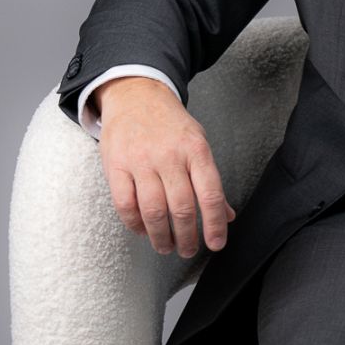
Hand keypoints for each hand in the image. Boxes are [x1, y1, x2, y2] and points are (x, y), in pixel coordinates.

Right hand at [94, 76, 235, 257]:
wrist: (135, 94)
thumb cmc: (169, 124)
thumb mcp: (198, 143)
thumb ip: (210, 181)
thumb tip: (227, 215)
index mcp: (196, 150)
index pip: (210, 194)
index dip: (214, 224)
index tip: (216, 244)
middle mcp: (169, 156)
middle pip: (181, 207)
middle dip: (187, 237)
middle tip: (188, 250)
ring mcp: (141, 161)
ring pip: (153, 210)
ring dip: (161, 236)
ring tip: (166, 247)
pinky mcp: (116, 165)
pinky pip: (125, 204)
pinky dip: (135, 224)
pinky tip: (142, 230)